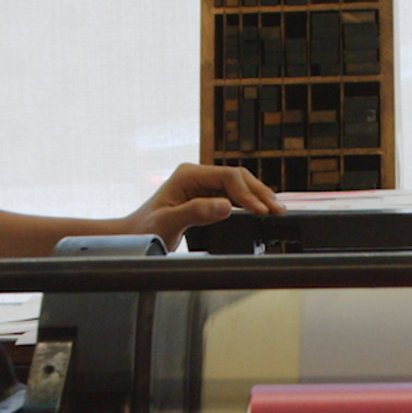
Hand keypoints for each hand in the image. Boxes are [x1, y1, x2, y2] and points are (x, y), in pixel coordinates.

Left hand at [126, 163, 284, 250]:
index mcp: (188, 175)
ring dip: (257, 197)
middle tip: (277, 210)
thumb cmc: (145, 230)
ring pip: (238, 186)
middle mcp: (197, 176)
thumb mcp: (168, 223)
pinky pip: (232, 197)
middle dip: (259, 193)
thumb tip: (226, 206)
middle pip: (238, 178)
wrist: (134, 237)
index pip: (228, 177)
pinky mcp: (205, 197)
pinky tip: (260, 212)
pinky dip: (248, 204)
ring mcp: (202, 186)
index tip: (260, 210)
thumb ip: (196, 212)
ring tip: (275, 211)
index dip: (247, 193)